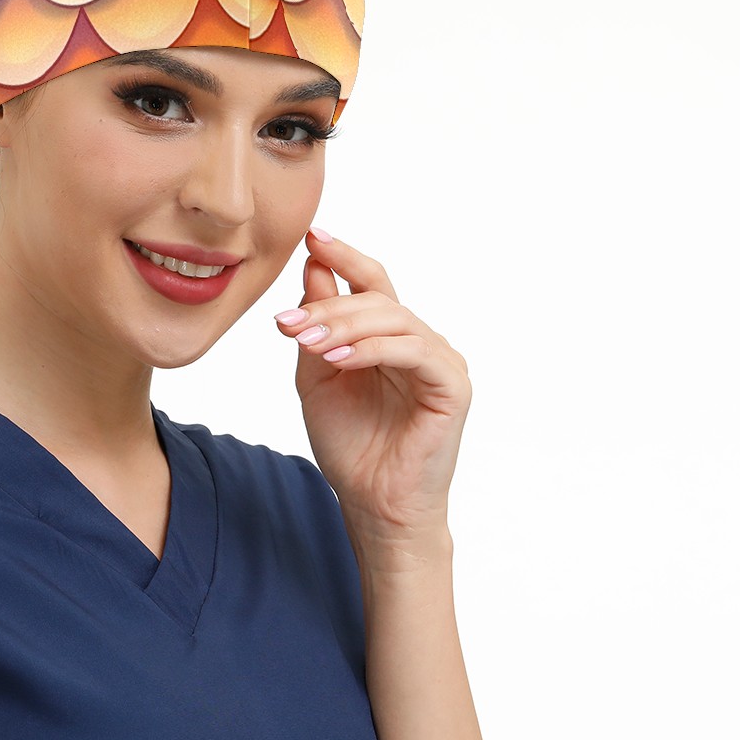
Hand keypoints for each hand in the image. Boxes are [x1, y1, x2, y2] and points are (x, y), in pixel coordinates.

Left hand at [273, 227, 471, 553]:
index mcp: (388, 337)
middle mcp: (418, 341)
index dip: (343, 255)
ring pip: (392, 319)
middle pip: (376, 298)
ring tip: (305, 341)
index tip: (311, 235)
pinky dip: (372, 350)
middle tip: (287, 322)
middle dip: (328, 304)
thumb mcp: (318, 375)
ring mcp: (439, 361)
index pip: (370, 281)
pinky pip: (412, 352)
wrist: (372, 504)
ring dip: (344, 325)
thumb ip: (317, 326)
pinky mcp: (452, 386)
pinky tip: (338, 360)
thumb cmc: (350, 445)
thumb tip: (312, 268)